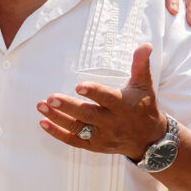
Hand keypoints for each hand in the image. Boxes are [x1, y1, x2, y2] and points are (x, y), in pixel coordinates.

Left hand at [37, 43, 164, 159]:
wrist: (148, 139)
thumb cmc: (143, 106)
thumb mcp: (144, 85)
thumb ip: (140, 65)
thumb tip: (145, 44)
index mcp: (124, 106)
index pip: (107, 99)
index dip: (94, 92)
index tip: (79, 85)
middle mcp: (112, 123)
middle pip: (88, 115)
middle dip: (69, 107)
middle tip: (51, 98)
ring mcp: (102, 136)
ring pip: (78, 128)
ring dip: (57, 118)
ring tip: (41, 105)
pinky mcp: (94, 146)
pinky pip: (73, 141)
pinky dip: (58, 133)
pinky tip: (43, 122)